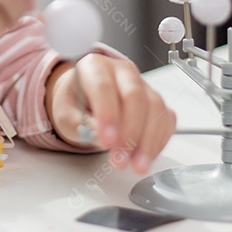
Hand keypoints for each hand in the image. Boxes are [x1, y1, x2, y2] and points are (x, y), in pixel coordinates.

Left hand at [46, 54, 175, 173]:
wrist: (84, 97)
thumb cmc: (75, 101)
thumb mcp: (65, 114)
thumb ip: (80, 124)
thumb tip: (99, 135)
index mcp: (94, 67)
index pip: (103, 86)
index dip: (107, 114)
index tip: (106, 141)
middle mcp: (121, 71)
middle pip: (134, 96)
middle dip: (130, 132)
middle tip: (120, 159)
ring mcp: (142, 85)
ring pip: (155, 108)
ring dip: (148, 141)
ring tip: (136, 165)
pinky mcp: (155, 101)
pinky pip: (166, 118)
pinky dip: (159, 140)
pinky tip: (147, 156)